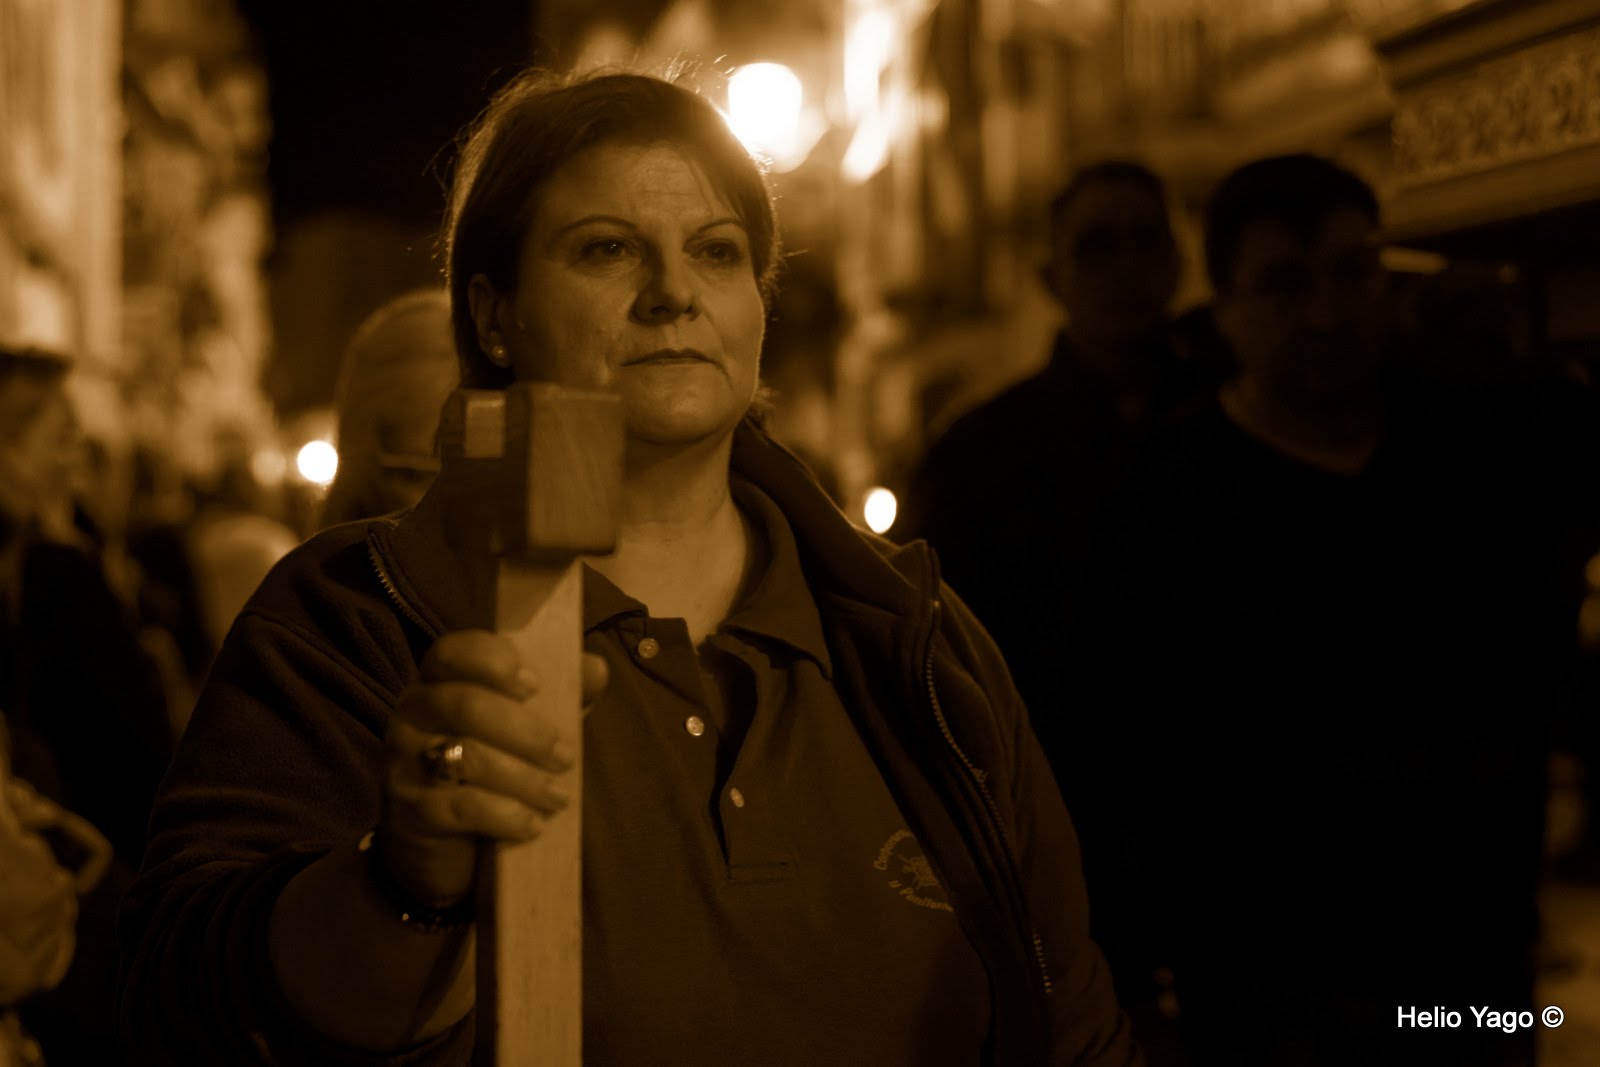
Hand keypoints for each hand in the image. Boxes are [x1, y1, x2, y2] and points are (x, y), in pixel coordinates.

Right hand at [378, 631, 607, 906]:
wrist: (451, 850)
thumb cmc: (495, 773)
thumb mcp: (531, 730)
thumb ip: (562, 695)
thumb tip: (596, 668)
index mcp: (440, 682)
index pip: (451, 652)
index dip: (491, 660)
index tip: (534, 685)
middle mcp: (413, 714)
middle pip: (465, 705)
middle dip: (526, 732)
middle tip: (565, 757)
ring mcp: (403, 763)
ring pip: (467, 756)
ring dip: (524, 778)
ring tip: (558, 797)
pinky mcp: (408, 813)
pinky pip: (460, 806)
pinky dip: (505, 815)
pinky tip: (532, 825)